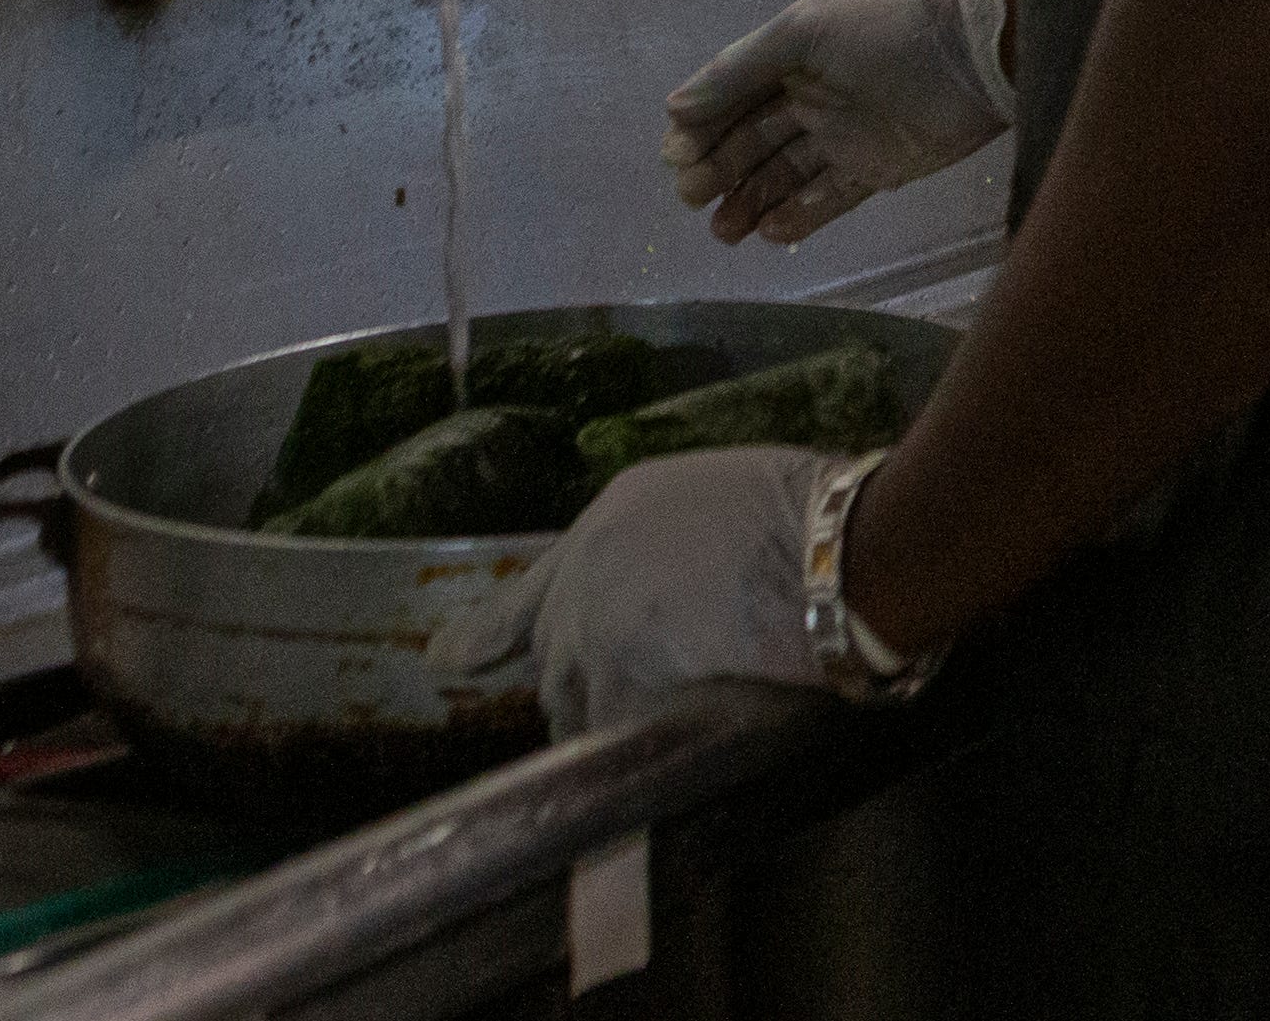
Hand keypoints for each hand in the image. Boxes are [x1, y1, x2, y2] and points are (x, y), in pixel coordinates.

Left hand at [426, 449, 830, 736]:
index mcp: (608, 524)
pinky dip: (637, 762)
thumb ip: (669, 546)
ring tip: (654, 741)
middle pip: (552, 661)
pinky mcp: (618, 693)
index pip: (531, 590)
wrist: (824, 555)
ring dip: (610, 727)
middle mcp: (581, 580)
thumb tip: (676, 590)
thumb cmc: (803, 510)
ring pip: (577, 709)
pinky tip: (667, 770)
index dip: (487, 631)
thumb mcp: (717, 499)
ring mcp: (592, 639)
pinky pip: (613, 748)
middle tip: (625, 705)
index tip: (445, 659)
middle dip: (581, 688)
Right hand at [663, 0, 1015, 243]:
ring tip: (723, 230)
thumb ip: (742, 67)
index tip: (675, 156)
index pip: (735, 93)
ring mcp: (847, 133)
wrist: (983, 52)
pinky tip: (769, 231)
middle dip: (719, 168)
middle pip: (753, 138)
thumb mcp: (809, 28)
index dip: (701, 125)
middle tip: (692, 195)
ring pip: (784, 174)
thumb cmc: (892, 29)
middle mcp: (816, 92)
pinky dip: (799, 216)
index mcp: (797, 51)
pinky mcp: (878, 168)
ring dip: (750, 201)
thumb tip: (674, 106)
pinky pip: (829, 197)